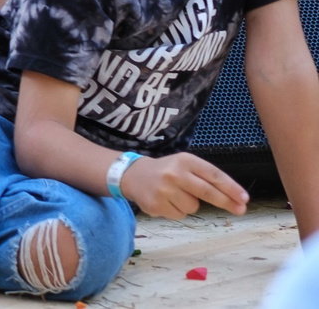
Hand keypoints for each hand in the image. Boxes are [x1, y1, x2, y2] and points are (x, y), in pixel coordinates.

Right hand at [119, 152, 249, 220]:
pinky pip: (180, 215)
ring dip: (190, 204)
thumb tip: (236, 200)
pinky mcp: (156, 205)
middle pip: (207, 192)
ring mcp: (163, 190)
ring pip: (193, 207)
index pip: (213, 174)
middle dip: (226, 202)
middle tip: (240, 210)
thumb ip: (206, 178)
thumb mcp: (185, 166)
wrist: (132, 175)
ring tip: (176, 195)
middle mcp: (173, 173)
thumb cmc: (168, 171)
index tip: (244, 198)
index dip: (231, 188)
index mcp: (184, 160)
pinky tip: (166, 201)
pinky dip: (177, 211)